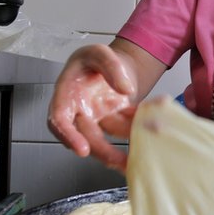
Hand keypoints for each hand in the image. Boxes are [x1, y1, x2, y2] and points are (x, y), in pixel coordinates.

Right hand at [47, 44, 136, 169]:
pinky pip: (125, 129)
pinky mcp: (113, 122)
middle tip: (121, 162)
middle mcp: (78, 111)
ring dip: (123, 149)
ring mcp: (96, 119)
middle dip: (103, 152)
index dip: (68, 136)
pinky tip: (154, 125)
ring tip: (140, 154)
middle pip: (86, 137)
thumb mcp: (99, 52)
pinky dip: (139, 129)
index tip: (82, 149)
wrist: (109, 64)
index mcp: (67, 94)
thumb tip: (125, 89)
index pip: (59, 119)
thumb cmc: (94, 59)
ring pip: (107, 140)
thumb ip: (111, 67)